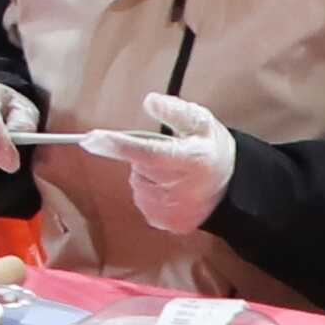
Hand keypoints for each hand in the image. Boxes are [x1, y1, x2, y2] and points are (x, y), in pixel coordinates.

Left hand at [108, 90, 238, 236]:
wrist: (232, 191)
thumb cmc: (212, 150)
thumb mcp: (202, 123)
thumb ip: (176, 111)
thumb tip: (149, 101)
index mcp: (189, 160)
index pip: (147, 152)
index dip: (118, 145)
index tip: (91, 138)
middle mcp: (178, 189)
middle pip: (138, 167)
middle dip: (144, 157)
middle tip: (169, 155)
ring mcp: (170, 210)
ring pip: (137, 184)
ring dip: (148, 175)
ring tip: (173, 174)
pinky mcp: (165, 222)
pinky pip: (142, 201)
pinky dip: (151, 193)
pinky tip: (172, 190)